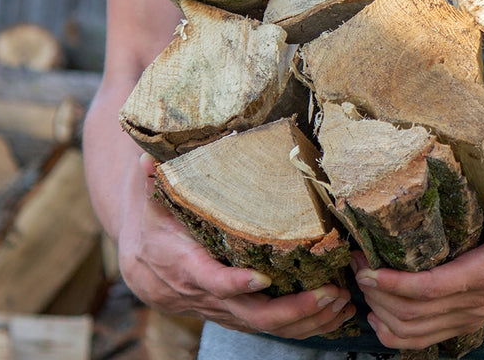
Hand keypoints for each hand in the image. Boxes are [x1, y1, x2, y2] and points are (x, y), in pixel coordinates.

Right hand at [118, 153, 356, 338]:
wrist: (142, 264)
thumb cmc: (154, 222)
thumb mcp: (152, 197)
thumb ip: (155, 178)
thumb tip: (149, 154)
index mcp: (185, 265)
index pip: (211, 280)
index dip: (236, 284)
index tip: (263, 279)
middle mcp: (205, 295)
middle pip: (249, 314)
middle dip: (292, 309)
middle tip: (328, 292)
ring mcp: (222, 309)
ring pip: (265, 327)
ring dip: (306, 320)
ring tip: (341, 301)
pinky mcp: (234, 315)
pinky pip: (270, 330)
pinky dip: (303, 326)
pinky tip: (332, 314)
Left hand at [352, 176, 483, 349]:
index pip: (432, 288)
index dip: (396, 284)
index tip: (368, 270)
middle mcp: (474, 300)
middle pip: (413, 312)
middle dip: (378, 294)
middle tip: (356, 266)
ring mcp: (470, 314)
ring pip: (416, 331)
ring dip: (383, 314)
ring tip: (362, 287)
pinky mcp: (467, 319)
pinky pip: (426, 339)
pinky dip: (398, 336)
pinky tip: (379, 321)